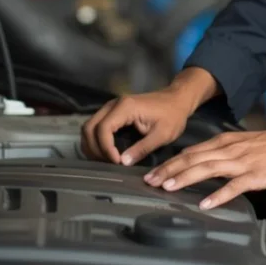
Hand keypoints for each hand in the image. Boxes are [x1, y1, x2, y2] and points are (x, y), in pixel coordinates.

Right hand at [80, 68, 217, 165]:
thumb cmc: (173, 115)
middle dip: (95, 149)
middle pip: (89, 127)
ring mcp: (111, 107)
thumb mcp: (162, 135)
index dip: (105, 148)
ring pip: (89, 127)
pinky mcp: (112, 112)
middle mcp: (113, 105)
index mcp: (125, 107)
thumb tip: (123, 163)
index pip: (103, 129)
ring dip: (92, 146)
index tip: (116, 162)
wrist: (177, 100)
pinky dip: (95, 141)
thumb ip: (142, 148)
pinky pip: (95, 127)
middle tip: (107, 164)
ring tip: (105, 161)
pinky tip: (105, 154)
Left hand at [143, 123, 265, 209]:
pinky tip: (205, 203)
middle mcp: (229, 150)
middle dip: (169, 170)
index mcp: (224, 142)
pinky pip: (234, 186)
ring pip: (208, 169)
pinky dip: (218, 195)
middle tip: (149, 181)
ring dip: (186, 178)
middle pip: (193, 159)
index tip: (153, 172)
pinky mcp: (255, 175)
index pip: (191, 152)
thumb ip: (223, 153)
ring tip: (168, 188)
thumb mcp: (243, 144)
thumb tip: (204, 164)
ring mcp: (242, 162)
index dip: (170, 162)